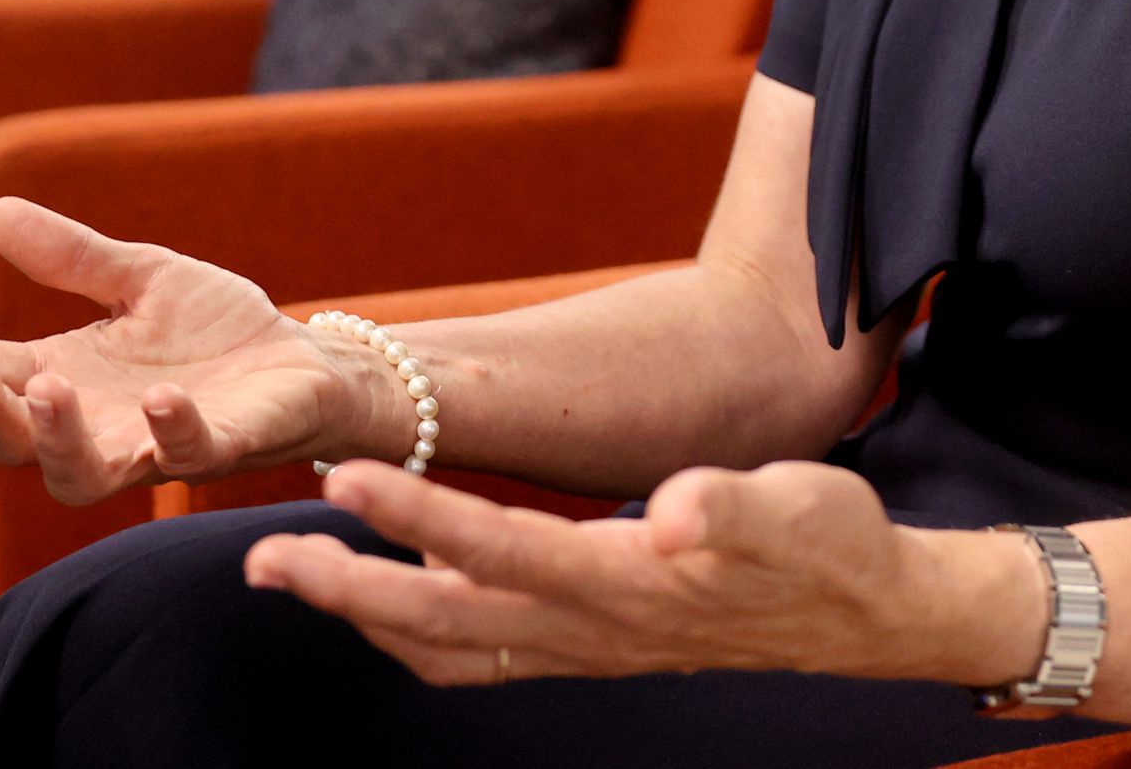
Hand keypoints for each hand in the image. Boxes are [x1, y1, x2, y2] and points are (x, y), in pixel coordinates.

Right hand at [0, 196, 379, 502]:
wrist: (302, 360)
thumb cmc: (212, 329)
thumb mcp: (139, 277)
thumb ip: (73, 256)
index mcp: (65, 378)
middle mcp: (95, 425)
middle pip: (11, 439)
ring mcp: (152, 448)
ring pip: (78, 473)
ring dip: (58, 436)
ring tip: (48, 386)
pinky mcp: (219, 450)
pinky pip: (187, 456)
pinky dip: (171, 431)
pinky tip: (161, 395)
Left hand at [240, 457, 1047, 689]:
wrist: (870, 611)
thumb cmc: (833, 545)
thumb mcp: (800, 507)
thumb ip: (732, 507)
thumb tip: (672, 509)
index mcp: (627, 583)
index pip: (497, 549)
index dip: (416, 516)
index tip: (345, 477)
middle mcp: (591, 628)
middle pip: (442, 619)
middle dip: (345, 589)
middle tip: (259, 559)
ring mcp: (586, 648)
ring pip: (448, 646)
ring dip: (362, 615)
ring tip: (289, 575)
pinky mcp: (591, 646)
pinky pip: (477, 653)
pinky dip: (414, 632)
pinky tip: (384, 604)